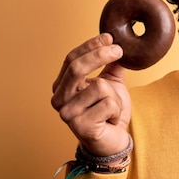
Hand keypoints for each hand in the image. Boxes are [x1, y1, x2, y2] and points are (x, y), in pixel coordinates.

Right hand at [51, 33, 131, 156]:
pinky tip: (111, 119)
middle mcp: (59, 98)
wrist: (114, 141)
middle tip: (119, 50)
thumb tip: (116, 44)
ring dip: (115, 96)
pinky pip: (109, 104)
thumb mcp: (111, 84)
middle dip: (100, 55)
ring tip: (111, 109)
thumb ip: (111, 66)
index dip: (90, 46)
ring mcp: (67, 113)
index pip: (71, 59)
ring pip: (100, 87)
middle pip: (77, 68)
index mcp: (63, 86)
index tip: (109, 37)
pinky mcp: (80, 126)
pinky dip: (117, 110)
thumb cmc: (109, 112)